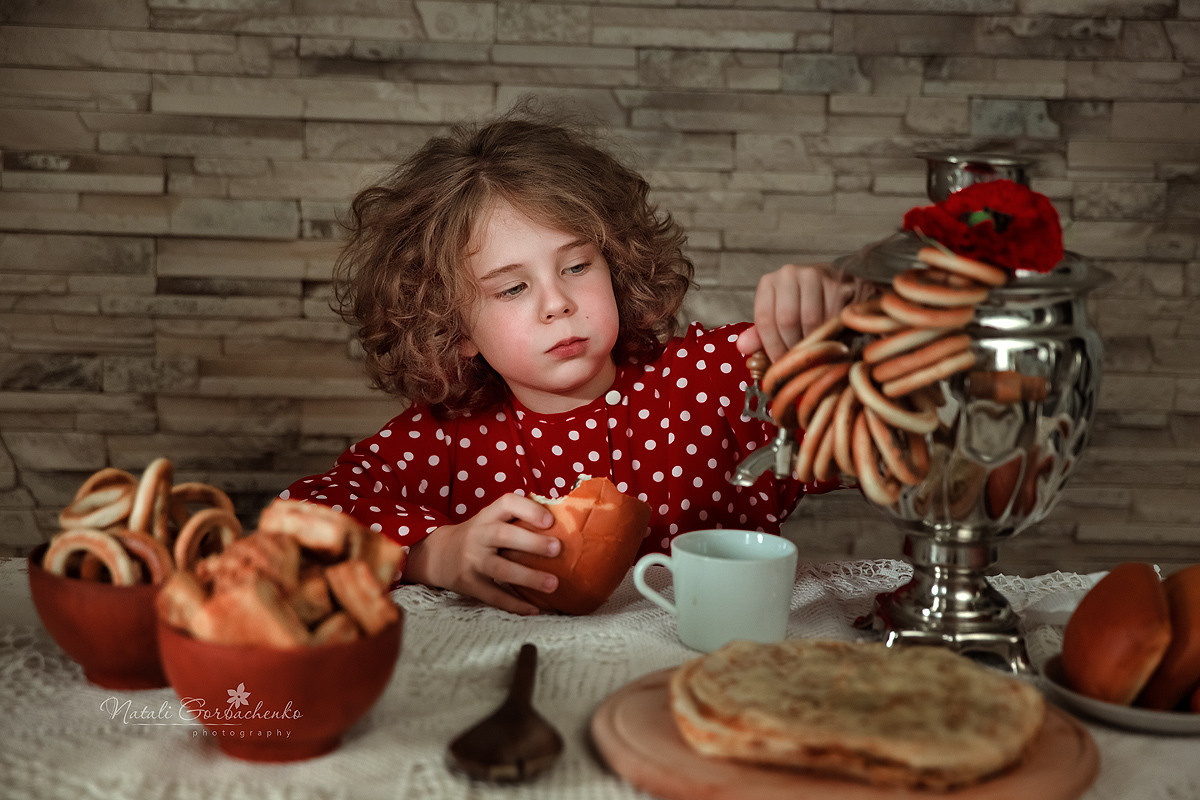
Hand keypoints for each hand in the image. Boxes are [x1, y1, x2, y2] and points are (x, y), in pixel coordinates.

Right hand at [404, 494, 560, 614]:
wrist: (438, 554)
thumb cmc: (480, 535)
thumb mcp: (491, 519)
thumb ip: (518, 518)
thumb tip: (565, 520)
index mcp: (488, 516)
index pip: (506, 504)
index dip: (529, 510)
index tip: (550, 520)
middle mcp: (478, 535)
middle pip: (503, 535)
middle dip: (532, 542)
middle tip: (557, 549)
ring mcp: (472, 561)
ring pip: (500, 569)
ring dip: (528, 577)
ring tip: (553, 584)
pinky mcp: (470, 584)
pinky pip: (494, 596)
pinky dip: (515, 604)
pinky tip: (535, 609)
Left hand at [736, 263, 857, 361]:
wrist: (830, 283)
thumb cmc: (798, 304)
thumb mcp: (775, 316)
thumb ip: (758, 335)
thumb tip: (743, 347)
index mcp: (768, 283)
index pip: (765, 319)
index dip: (772, 346)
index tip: (779, 362)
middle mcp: (788, 274)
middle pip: (787, 320)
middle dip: (792, 346)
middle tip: (798, 361)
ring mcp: (814, 275)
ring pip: (811, 319)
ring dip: (812, 341)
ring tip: (813, 351)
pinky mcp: (836, 282)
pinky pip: (832, 315)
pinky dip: (831, 332)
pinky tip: (830, 339)